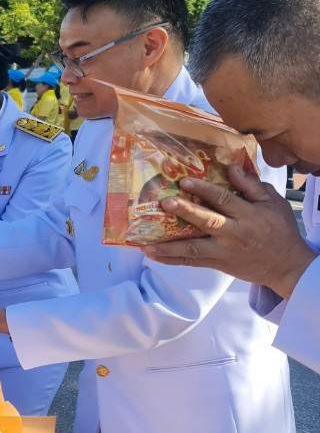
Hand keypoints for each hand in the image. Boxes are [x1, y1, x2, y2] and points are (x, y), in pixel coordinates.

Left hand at [143, 164, 316, 297]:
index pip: (224, 200)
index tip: (184, 181)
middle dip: (185, 212)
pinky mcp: (217, 264)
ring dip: (168, 246)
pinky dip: (171, 259)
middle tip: (164, 203)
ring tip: (145, 243)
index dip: (204, 190)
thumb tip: (232, 167)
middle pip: (207, 222)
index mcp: (248, 215)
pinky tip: (152, 254)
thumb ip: (251, 185)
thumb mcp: (273, 203)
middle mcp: (233, 234)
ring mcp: (223, 251)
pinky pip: (191, 262)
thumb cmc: (279, 229)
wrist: (286, 265)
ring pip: (193, 249)